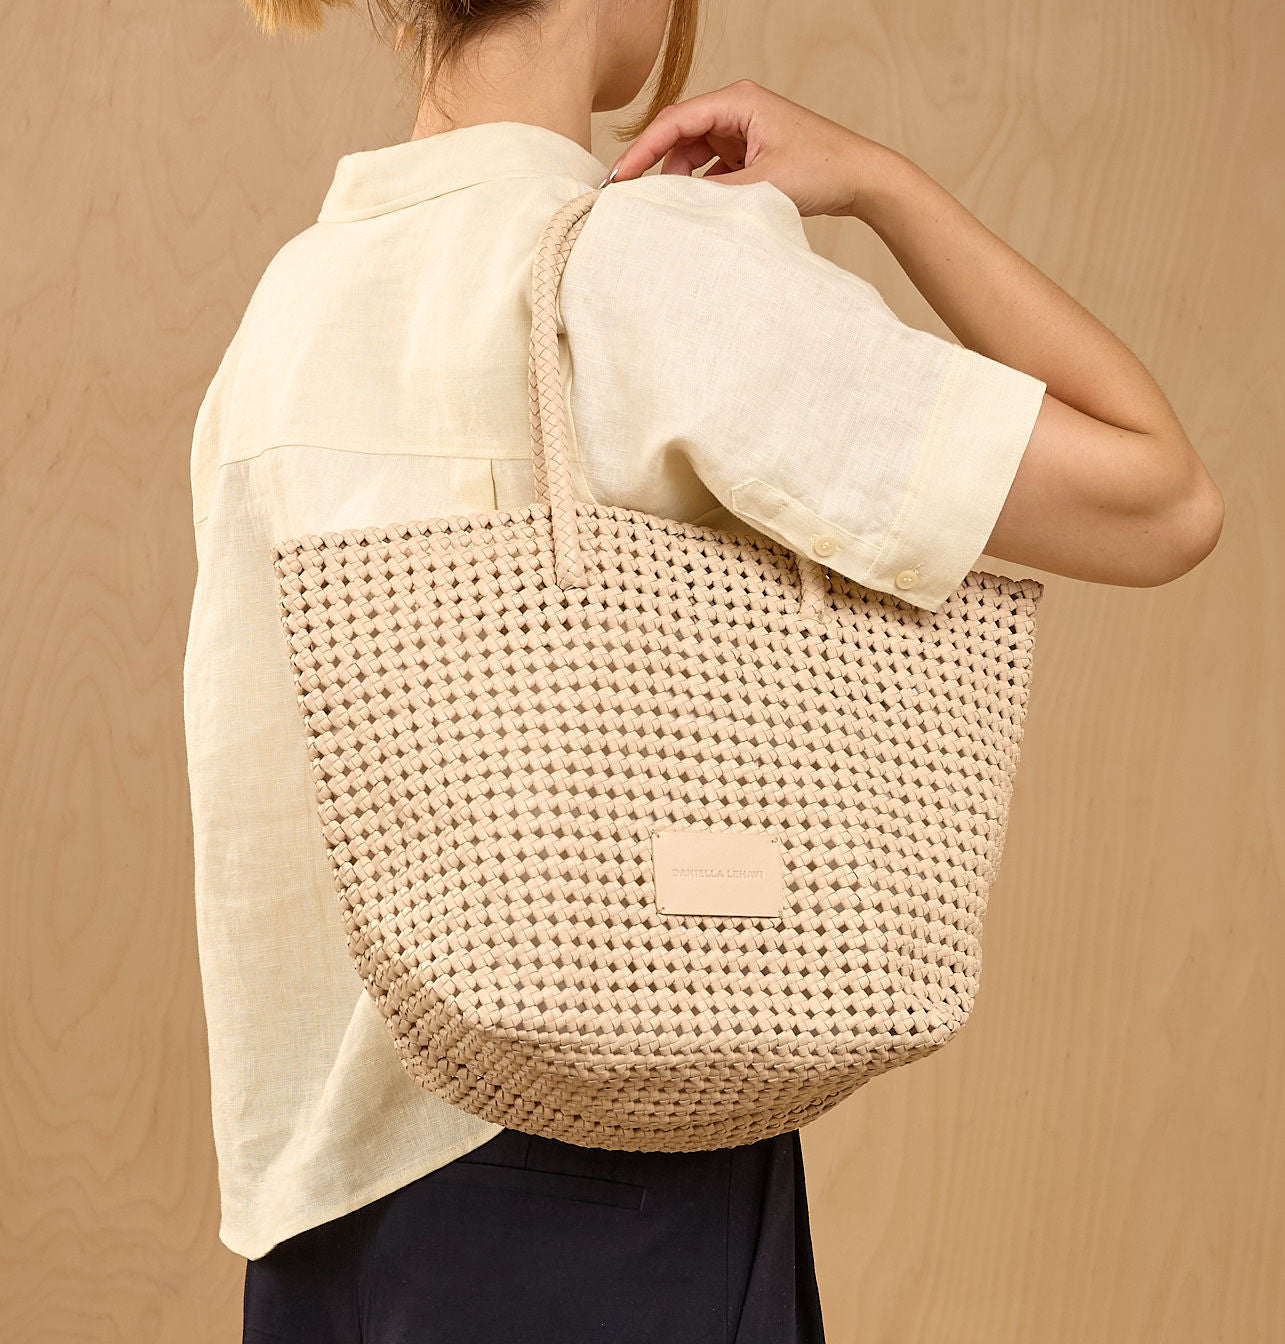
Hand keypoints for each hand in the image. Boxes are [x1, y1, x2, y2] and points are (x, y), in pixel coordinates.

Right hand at [602, 78, 909, 222]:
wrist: (862, 179)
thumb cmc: (824, 169)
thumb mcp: (763, 185)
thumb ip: (714, 194)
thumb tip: (673, 205)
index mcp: (738, 101)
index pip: (675, 121)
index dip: (643, 150)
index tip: (620, 178)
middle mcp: (737, 109)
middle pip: (679, 136)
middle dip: (656, 167)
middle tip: (632, 199)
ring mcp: (743, 131)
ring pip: (693, 155)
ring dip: (681, 182)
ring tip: (670, 212)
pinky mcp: (750, 152)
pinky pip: (712, 169)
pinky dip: (701, 189)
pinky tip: (696, 211)